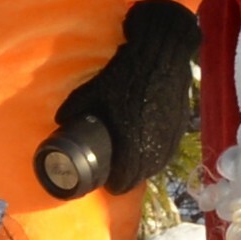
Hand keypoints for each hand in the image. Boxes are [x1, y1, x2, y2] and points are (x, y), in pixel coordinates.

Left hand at [34, 0, 203, 202]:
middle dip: (128, 177)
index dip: (114, 184)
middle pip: (141, 176)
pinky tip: (149, 146)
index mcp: (131, 144)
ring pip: (157, 165)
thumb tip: (60, 122)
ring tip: (131, 161)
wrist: (161, 56)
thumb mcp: (93, 91)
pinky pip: (167, 150)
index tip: (106, 182)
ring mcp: (170, 138)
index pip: (124, 180)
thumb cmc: (126, 76)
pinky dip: (157, 154)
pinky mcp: (180, 127)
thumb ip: (74, 109)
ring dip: (143, 167)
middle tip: (116, 172)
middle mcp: (154, 147)